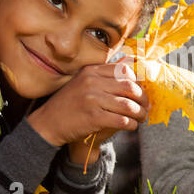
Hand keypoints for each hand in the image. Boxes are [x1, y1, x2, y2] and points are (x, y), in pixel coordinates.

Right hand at [27, 60, 146, 162]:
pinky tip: (131, 126)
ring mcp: (93, 99)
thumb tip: (130, 68)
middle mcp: (92, 82)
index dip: (137, 81)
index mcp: (91, 70)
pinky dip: (131, 124)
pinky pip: (122, 120)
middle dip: (143, 98)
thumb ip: (103, 76)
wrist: (48, 123)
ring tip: (141, 118)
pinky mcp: (94, 117)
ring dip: (140, 113)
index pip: (124, 70)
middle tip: (146, 106)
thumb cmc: (69, 104)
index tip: (141, 91)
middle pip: (130, 87)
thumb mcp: (82, 82)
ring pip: (129, 105)